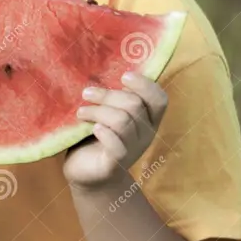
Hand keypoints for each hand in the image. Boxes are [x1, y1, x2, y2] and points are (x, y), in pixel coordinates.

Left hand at [62, 71, 168, 190]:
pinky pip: (117, 146)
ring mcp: (132, 150)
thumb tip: (98, 68)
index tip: (123, 76)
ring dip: (98, 111)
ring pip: (122, 121)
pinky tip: (92, 128)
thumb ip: (110, 97)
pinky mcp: (115, 164)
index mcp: (146, 119)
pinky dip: (104, 133)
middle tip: (86, 93)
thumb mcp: (106, 112)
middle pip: (134, 105)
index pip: (159, 99)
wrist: (84, 172)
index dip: (145, 85)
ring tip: (81, 112)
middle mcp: (145, 134)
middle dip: (108, 95)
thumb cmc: (93, 135)